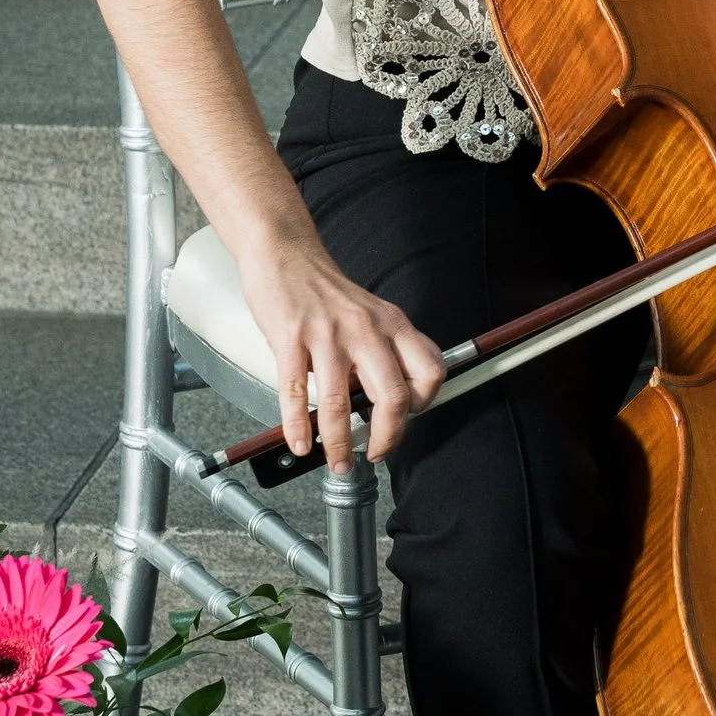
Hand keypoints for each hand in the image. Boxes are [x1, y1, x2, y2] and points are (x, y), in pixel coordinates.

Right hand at [237, 234, 445, 469]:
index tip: (405, 421)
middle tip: (375, 454)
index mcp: (392, 324)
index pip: (429, 371)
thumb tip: (383, 405)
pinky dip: (297, 426)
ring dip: (339, 443)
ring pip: (339, 403)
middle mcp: (366, 329)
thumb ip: (383, 353)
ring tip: (338, 461)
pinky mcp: (290, 337)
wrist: (285, 254)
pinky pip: (295, 391)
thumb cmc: (326, 292)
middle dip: (387, 437)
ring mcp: (327, 333)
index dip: (423, 404)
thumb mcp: (371, 315)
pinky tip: (300, 443)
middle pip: (394, 396)